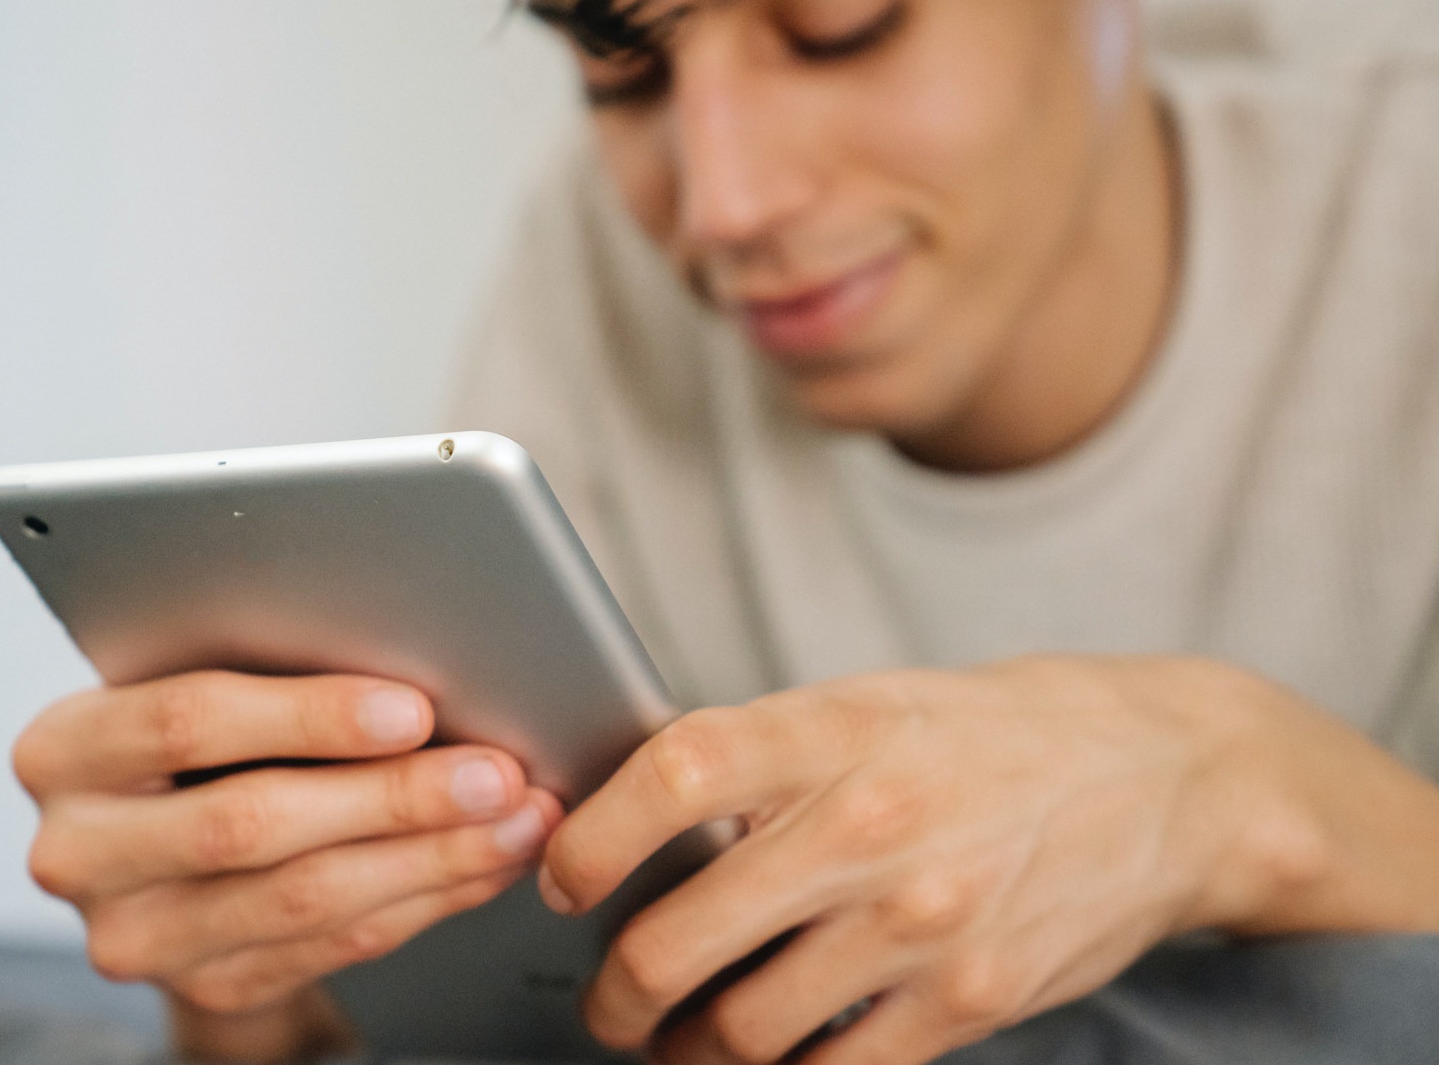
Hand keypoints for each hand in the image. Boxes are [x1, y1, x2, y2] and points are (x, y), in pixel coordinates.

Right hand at [13, 670, 562, 1060]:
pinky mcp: (203, 986)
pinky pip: (331, 947)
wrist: (163, 846)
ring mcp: (135, 936)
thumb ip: (267, 664)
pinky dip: (423, 900)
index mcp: (61, 748)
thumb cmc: (198, 731)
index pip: (188, 722)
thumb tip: (418, 645)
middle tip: (497, 772)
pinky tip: (483, 863)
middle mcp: (75, 852)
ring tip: (517, 818)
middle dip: (393, 796)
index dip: (309, 716)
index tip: (413, 707)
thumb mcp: (196, 681)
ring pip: (302, 900)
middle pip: (251, 823)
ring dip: (430, 858)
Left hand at [536, 656, 1400, 1064]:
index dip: (593, 837)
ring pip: (743, 1028)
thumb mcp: (873, 704)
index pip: (673, 774)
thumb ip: (765, 760)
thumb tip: (634, 820)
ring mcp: (922, 921)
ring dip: (686, 1051)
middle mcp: (871, 823)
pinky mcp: (971, 1000)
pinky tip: (769, 1059)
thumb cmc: (993, 735)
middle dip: (616, 992)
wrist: (1170, 777)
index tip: (562, 877)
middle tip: (608, 1000)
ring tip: (677, 1041)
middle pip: (680, 935)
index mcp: (833, 728)